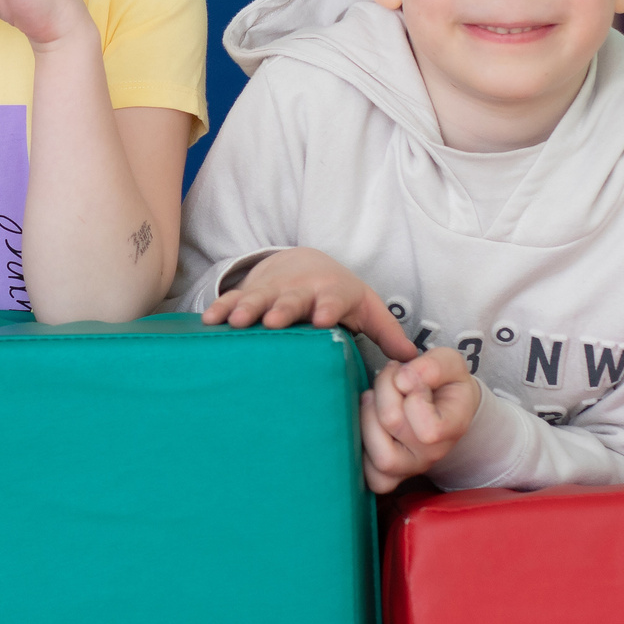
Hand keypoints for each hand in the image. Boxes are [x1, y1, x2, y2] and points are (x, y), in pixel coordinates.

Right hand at [202, 248, 419, 362]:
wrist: (305, 262)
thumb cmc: (340, 296)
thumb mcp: (367, 310)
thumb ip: (387, 334)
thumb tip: (414, 361)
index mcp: (333, 293)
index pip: (333, 299)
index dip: (327, 308)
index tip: (320, 320)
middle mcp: (302, 289)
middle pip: (293, 298)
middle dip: (283, 309)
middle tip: (273, 321)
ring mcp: (274, 290)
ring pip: (260, 297)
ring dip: (248, 308)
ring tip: (238, 321)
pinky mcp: (251, 292)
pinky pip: (234, 298)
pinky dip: (222, 307)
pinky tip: (209, 320)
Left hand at [359, 346, 481, 493]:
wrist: (442, 407)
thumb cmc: (443, 383)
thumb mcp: (449, 363)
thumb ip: (433, 367)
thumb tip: (403, 380)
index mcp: (453, 428)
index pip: (430, 428)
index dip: (413, 394)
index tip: (411, 378)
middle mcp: (432, 455)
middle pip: (392, 424)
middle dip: (384, 389)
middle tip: (390, 378)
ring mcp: (409, 469)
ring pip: (380, 457)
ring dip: (367, 417)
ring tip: (373, 398)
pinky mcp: (387, 476)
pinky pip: (370, 477)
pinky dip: (360, 450)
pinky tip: (366, 422)